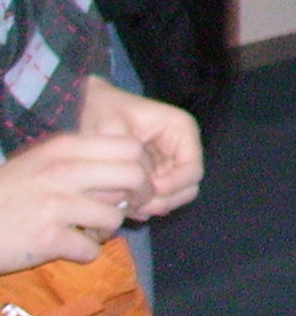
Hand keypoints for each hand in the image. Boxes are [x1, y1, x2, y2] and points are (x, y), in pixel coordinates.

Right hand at [0, 132, 154, 271]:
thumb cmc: (5, 194)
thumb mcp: (39, 163)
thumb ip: (80, 161)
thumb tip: (129, 173)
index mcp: (64, 148)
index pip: (130, 146)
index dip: (142, 166)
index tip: (134, 182)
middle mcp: (63, 171)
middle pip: (134, 178)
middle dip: (140, 197)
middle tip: (128, 209)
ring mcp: (56, 205)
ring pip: (115, 217)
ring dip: (107, 230)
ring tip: (88, 232)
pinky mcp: (47, 239)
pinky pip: (91, 249)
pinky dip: (85, 253)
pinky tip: (68, 249)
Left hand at [80, 75, 202, 220]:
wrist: (84, 108)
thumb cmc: (99, 112)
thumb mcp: (111, 129)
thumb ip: (131, 158)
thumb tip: (144, 186)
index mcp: (180, 130)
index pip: (192, 170)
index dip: (172, 187)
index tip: (143, 192)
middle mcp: (180, 148)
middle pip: (187, 188)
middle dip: (162, 200)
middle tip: (133, 206)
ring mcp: (168, 163)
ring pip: (173, 197)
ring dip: (152, 206)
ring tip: (124, 206)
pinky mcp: (153, 175)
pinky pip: (157, 198)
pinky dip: (142, 206)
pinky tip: (122, 204)